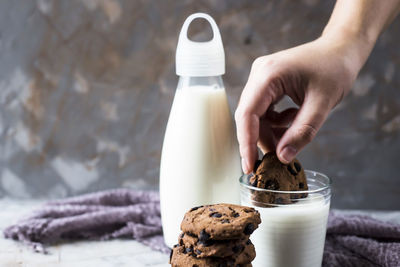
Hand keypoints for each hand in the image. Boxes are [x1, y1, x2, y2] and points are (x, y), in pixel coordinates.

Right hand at [235, 36, 360, 173]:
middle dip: (260, 140)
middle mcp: (259, 74)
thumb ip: (302, 131)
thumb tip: (283, 157)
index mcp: (268, 75)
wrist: (340, 49)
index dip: (247, 143)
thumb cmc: (335, 69)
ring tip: (292, 135)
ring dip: (270, 132)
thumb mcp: (322, 103)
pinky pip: (263, 110)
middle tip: (276, 159)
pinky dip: (276, 122)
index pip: (247, 114)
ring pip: (255, 116)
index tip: (250, 167)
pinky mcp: (266, 83)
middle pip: (248, 117)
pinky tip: (293, 118)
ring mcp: (260, 78)